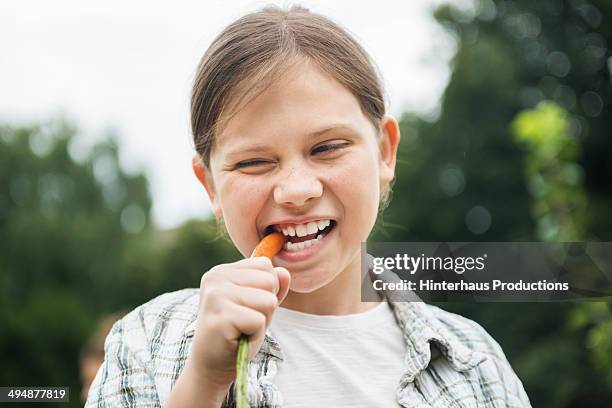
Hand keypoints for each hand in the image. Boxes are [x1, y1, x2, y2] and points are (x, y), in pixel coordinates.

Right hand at [189, 257, 290, 389]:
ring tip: (242, 329)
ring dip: (262, 321)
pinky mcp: (220, 317)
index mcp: (222, 270)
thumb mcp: (259, 305)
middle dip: (266, 306)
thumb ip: (273, 287)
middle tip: (245, 321)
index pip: (265, 265)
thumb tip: (284, 272)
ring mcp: (215, 296)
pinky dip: (255, 335)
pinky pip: (259, 321)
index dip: (266, 290)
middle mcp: (216, 278)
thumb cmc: (237, 332)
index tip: (247, 307)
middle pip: (269, 281)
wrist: (211, 365)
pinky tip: (238, 339)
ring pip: (268, 300)